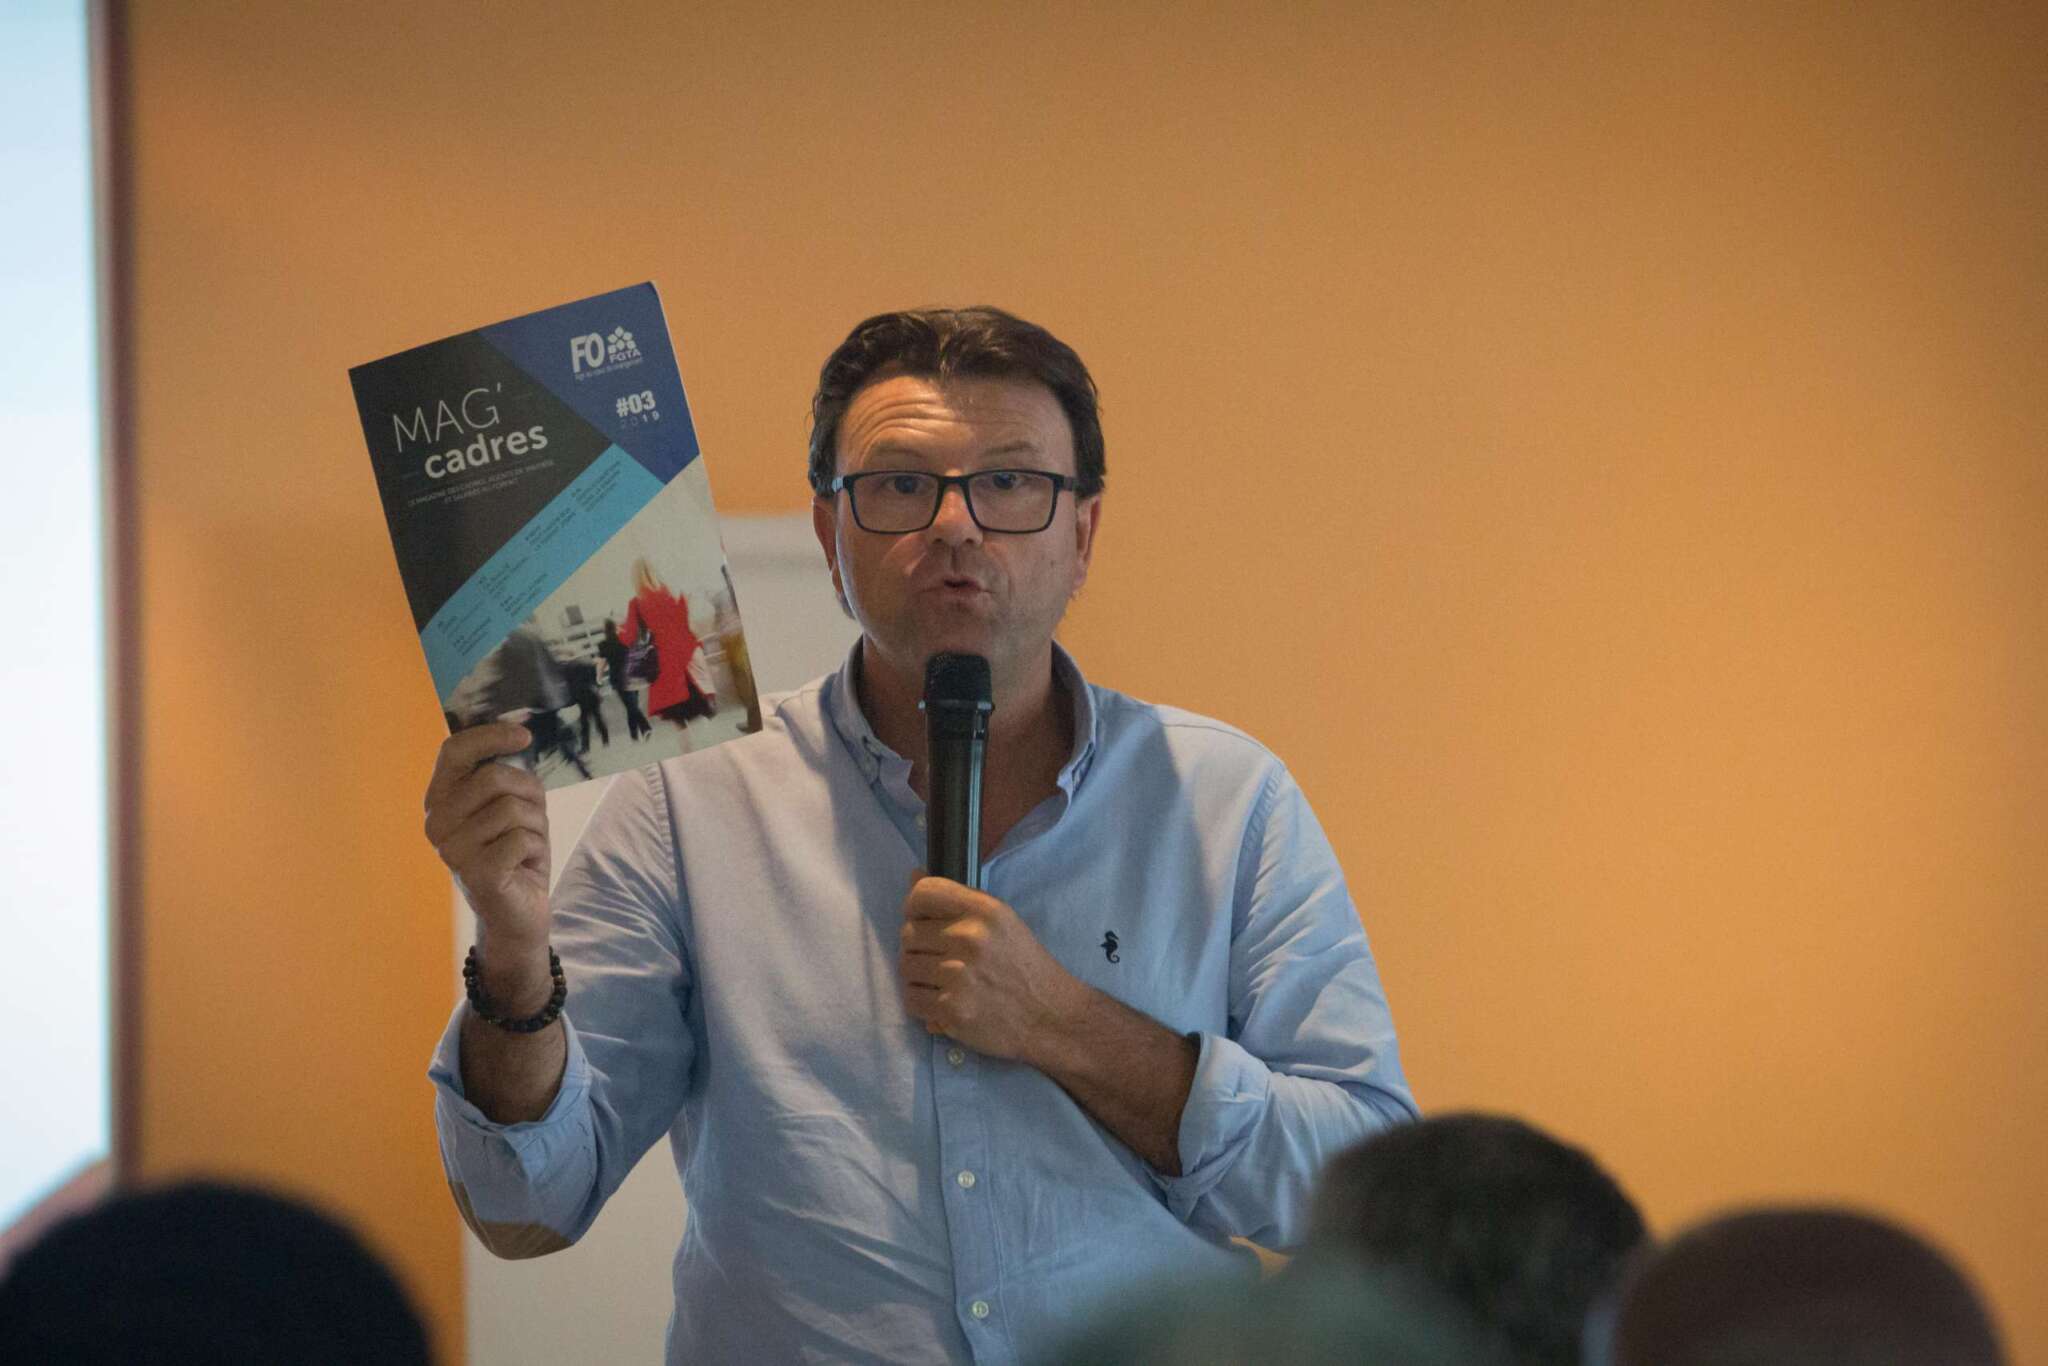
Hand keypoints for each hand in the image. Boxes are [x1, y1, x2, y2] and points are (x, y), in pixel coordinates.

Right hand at [424, 723, 552, 995]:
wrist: (519, 912)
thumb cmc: (515, 852)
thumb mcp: (513, 804)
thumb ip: (507, 773)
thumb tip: (518, 732)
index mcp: (440, 800)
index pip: (454, 751)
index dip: (489, 736)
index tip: (524, 735)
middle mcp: (437, 823)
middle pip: (492, 778)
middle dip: (527, 795)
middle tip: (531, 821)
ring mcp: (452, 851)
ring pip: (512, 808)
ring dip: (535, 825)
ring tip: (525, 847)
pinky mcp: (476, 873)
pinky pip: (521, 838)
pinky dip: (535, 848)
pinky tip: (524, 865)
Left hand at [899, 875, 1082, 1062]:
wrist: (1050, 1017)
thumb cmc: (1025, 967)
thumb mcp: (1002, 921)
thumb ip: (958, 900)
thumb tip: (913, 876)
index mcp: (984, 910)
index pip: (923, 894)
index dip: (914, 908)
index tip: (923, 921)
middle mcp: (969, 938)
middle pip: (908, 934)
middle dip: (918, 948)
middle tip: (940, 960)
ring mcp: (958, 976)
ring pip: (905, 967)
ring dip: (918, 976)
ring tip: (943, 982)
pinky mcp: (951, 1010)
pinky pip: (911, 999)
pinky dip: (922, 1003)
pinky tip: (944, 1001)